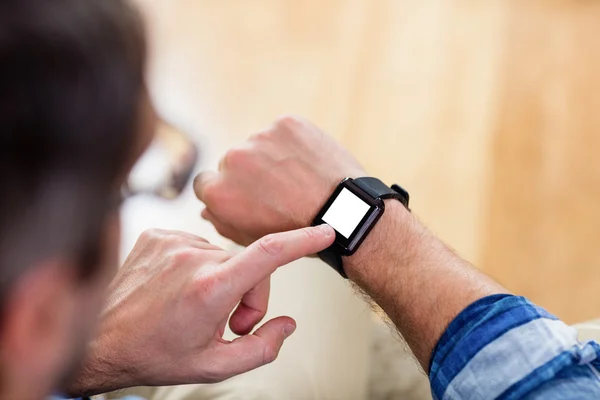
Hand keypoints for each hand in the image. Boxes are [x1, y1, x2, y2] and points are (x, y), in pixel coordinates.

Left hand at [67, 225, 334, 396]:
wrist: (100, 340)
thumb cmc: (155, 355)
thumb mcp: (215, 366)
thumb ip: (262, 347)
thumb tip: (287, 324)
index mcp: (210, 289)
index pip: (268, 252)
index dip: (303, 239)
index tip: (325, 231)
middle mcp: (192, 258)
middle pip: (250, 263)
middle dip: (251, 293)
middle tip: (232, 323)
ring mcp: (172, 243)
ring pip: (224, 254)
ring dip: (224, 278)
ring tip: (199, 307)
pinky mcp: (157, 236)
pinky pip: (197, 245)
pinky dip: (199, 265)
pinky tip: (180, 287)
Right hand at [194, 115, 365, 244]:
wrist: (343, 214)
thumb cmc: (297, 233)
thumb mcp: (252, 240)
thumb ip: (222, 222)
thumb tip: (206, 208)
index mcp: (219, 191)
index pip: (205, 181)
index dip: (227, 189)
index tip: (246, 193)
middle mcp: (232, 159)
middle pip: (233, 161)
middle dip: (250, 172)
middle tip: (279, 189)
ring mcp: (259, 138)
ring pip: (259, 144)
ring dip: (272, 156)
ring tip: (298, 178)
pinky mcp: (285, 124)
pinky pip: (283, 131)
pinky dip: (294, 142)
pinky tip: (309, 163)